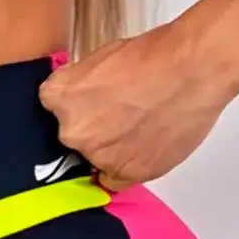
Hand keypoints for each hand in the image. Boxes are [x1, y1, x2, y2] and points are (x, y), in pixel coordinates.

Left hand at [38, 22, 228, 191]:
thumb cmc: (149, 58)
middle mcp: (72, 131)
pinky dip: (123, 166)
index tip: (86, 101)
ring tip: (136, 125)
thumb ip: (78, 83)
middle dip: (89, 125)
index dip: (73, 102)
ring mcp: (99, 156)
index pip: (51, 106)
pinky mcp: (128, 174)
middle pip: (72, 134)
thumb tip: (80, 95)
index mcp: (57, 97)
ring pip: (94, 157)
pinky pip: (114, 179)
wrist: (188, 72)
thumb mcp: (97, 59)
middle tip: (116, 111)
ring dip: (108, 146)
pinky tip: (139, 145)